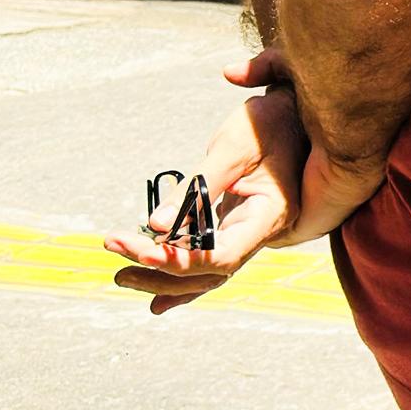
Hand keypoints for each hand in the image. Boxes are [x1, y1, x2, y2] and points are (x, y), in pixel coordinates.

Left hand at [106, 53, 379, 310]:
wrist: (296, 111)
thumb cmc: (269, 123)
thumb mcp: (233, 146)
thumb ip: (196, 187)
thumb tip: (154, 226)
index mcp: (269, 216)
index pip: (221, 256)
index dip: (179, 260)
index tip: (137, 248)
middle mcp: (263, 233)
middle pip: (209, 271)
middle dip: (159, 269)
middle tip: (114, 247)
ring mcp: (251, 232)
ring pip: (207, 271)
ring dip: (164, 277)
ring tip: (121, 275)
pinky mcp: (238, 225)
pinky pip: (210, 259)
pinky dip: (183, 277)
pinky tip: (156, 298)